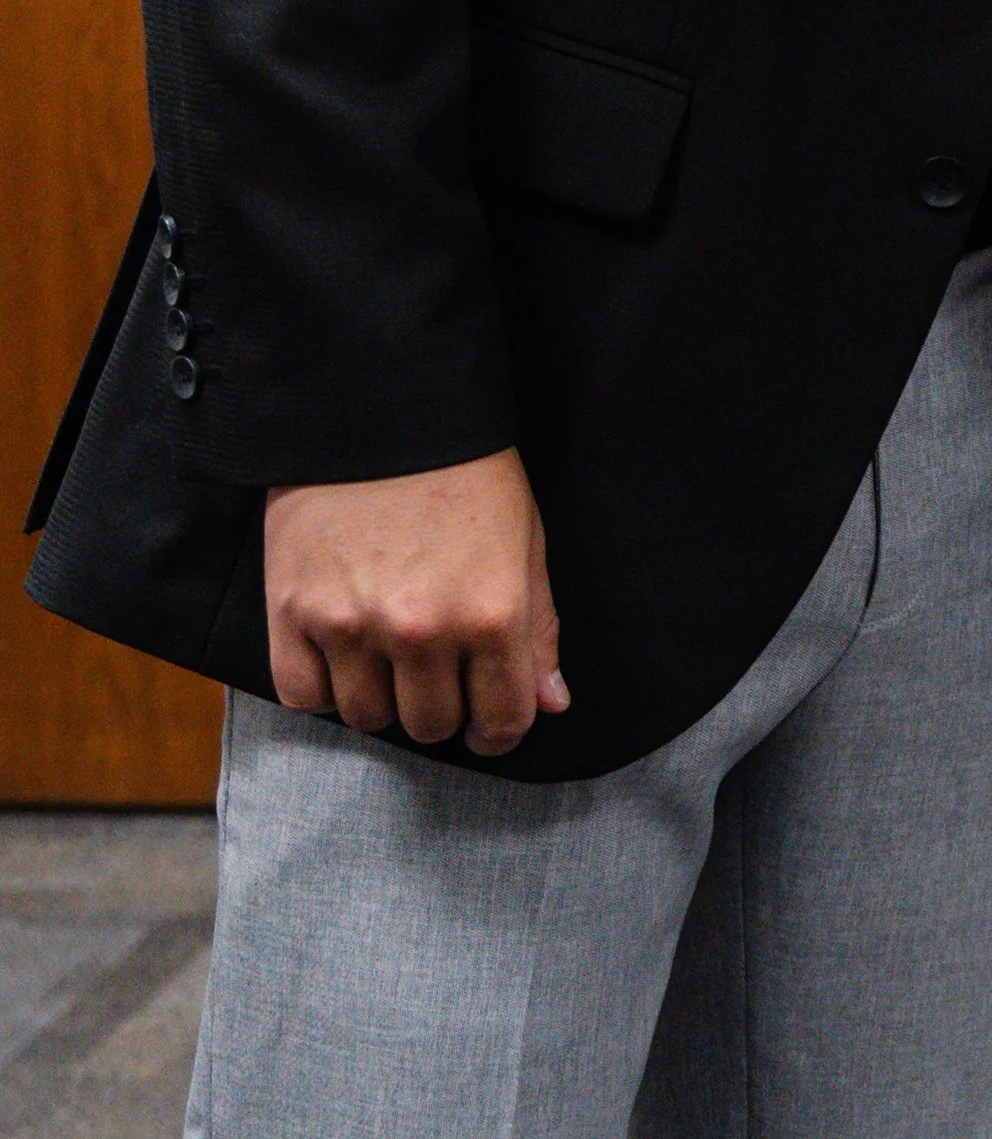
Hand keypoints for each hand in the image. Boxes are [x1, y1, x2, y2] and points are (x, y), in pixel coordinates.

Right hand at [264, 446, 567, 757]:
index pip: (502, 720)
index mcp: (492, 613)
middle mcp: (422, 630)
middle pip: (430, 725)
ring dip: (381, 699)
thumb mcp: (524, 540)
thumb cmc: (466, 471)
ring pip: (367, 717)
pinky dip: (322, 688)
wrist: (383, 407)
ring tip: (387, 658)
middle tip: (437, 678)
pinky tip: (341, 655)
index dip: (499, 731)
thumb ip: (539, 629)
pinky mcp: (293, 611)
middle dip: (441, 710)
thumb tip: (551, 703)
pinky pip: (302, 696)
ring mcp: (352, 624)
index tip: (487, 723)